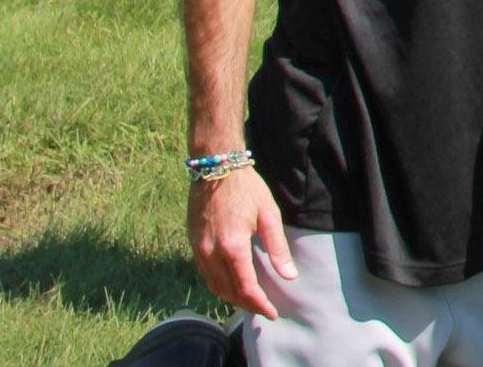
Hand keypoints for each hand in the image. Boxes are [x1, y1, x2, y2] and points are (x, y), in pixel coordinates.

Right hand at [190, 168, 293, 318]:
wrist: (216, 169)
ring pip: (214, 286)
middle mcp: (211, 253)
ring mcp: (198, 250)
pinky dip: (219, 285)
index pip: (245, 288)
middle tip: (265, 310)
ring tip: (251, 301)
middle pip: (228, 292)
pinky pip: (205, 274)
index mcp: (232, 247)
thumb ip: (277, 248)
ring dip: (232, 298)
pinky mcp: (193, 245)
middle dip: (247, 305)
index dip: (259, 304)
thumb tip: (289, 275)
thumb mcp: (269, 215)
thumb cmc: (246, 189)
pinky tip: (231, 284)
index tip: (272, 312)